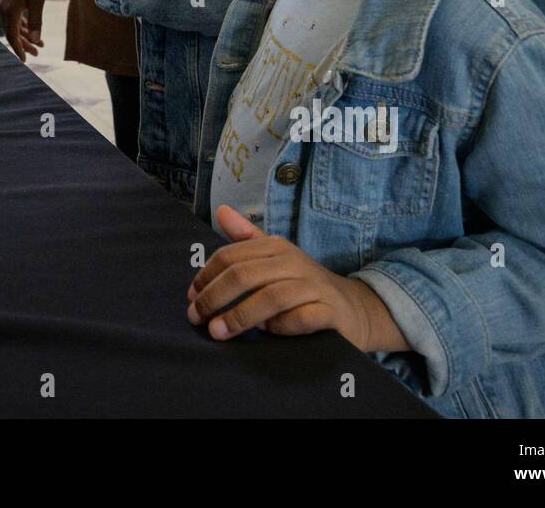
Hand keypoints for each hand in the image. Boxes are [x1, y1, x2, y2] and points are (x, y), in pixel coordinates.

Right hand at [0, 0, 47, 60]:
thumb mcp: (37, 2)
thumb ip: (36, 22)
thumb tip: (37, 40)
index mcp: (9, 11)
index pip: (12, 36)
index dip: (19, 49)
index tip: (25, 60)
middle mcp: (3, 9)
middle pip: (12, 32)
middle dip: (24, 44)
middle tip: (36, 54)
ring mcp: (4, 4)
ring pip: (13, 25)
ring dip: (25, 34)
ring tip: (39, 44)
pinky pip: (14, 16)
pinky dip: (22, 24)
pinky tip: (32, 30)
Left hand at [187, 206, 408, 352]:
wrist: (353, 308)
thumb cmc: (303, 284)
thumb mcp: (275, 256)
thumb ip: (246, 237)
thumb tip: (220, 210)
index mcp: (276, 247)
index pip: (231, 256)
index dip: (206, 276)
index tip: (191, 297)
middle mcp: (294, 262)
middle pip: (245, 276)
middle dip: (215, 298)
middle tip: (196, 318)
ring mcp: (314, 287)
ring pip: (270, 298)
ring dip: (239, 317)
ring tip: (218, 332)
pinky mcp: (330, 312)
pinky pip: (300, 319)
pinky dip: (280, 327)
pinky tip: (266, 334)